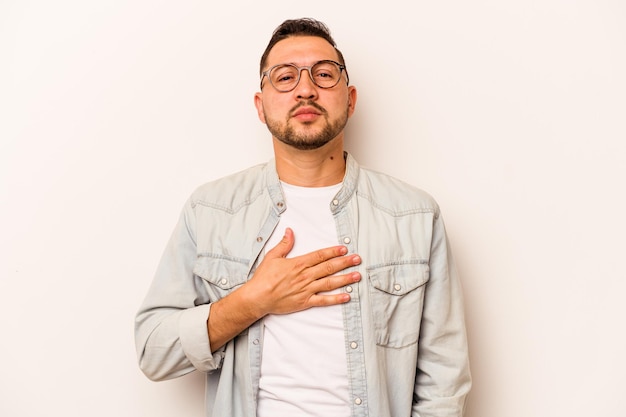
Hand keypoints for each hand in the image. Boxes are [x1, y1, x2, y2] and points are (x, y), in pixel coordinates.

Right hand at [245, 227, 361, 315]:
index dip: (333, 252)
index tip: (344, 249)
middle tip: (358, 259)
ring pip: (330, 283)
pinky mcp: (305, 302)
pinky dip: (336, 299)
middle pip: (329, 267)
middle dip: (345, 263)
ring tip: (357, 275)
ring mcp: (306, 289)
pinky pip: (323, 300)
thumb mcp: (272, 256)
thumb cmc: (264, 277)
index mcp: (298, 264)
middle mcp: (305, 276)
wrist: (258, 297)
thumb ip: (284, 244)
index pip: (320, 256)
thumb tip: (290, 231)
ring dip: (345, 279)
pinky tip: (347, 296)